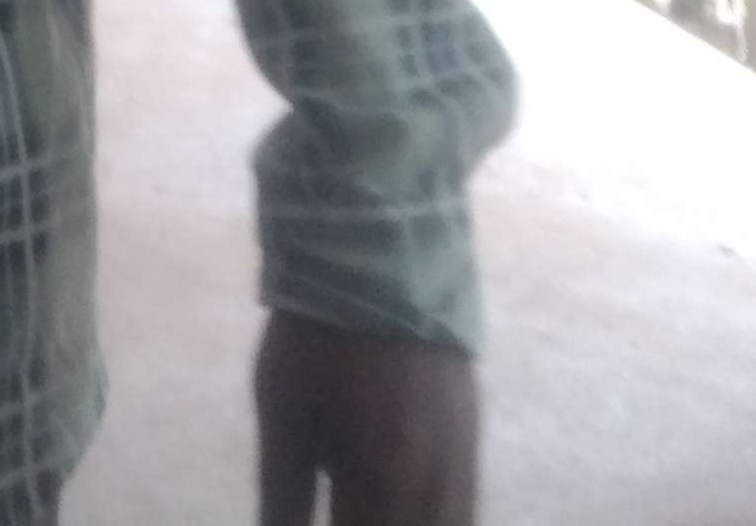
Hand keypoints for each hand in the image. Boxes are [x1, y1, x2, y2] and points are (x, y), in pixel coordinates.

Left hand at [254, 307, 477, 522]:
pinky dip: (437, 518)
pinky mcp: (473, 435)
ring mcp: (463, 461)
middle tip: (342, 506)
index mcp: (384, 484)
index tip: (324, 516)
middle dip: (367, 521)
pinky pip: (463, 508)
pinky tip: (401, 506)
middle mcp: (435, 485)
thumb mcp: (284, 415)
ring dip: (404, 521)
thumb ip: (283, 496)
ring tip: (364, 504)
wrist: (378, 256)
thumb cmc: (317, 339)